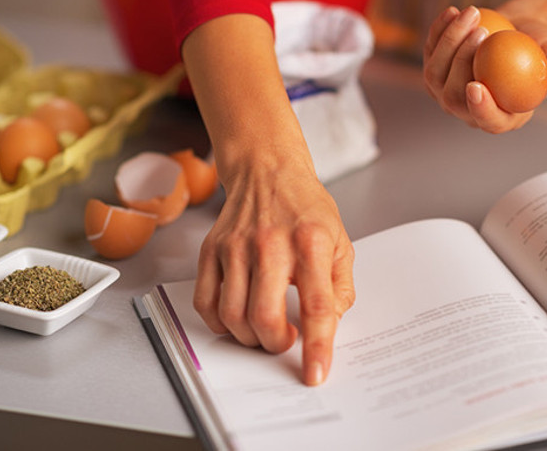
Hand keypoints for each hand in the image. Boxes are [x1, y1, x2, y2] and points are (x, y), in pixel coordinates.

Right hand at [193, 157, 354, 385]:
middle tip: (284, 341)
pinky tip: (237, 318)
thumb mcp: (341, 243)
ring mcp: (236, 246)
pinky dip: (219, 323)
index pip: (317, 305)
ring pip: (232, 315)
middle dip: (275, 344)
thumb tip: (328, 325)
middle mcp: (270, 243)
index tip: (316, 374)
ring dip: (249, 337)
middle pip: (265, 316)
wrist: (267, 171)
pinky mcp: (211, 249)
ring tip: (263, 330)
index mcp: (311, 243)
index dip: (318, 346)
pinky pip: (206, 302)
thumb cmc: (306, 209)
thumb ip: (340, 288)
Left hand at [422, 5, 546, 133]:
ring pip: (434, 74)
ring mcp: (445, 92)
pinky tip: (453, 11)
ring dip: (450, 41)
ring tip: (473, 14)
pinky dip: (440, 30)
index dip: (478, 108)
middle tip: (481, 32)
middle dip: (462, 63)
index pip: (486, 120)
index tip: (476, 85)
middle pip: (453, 97)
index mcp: (499, 118)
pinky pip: (430, 52)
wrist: (517, 33)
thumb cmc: (540, 48)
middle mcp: (467, 110)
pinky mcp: (435, 69)